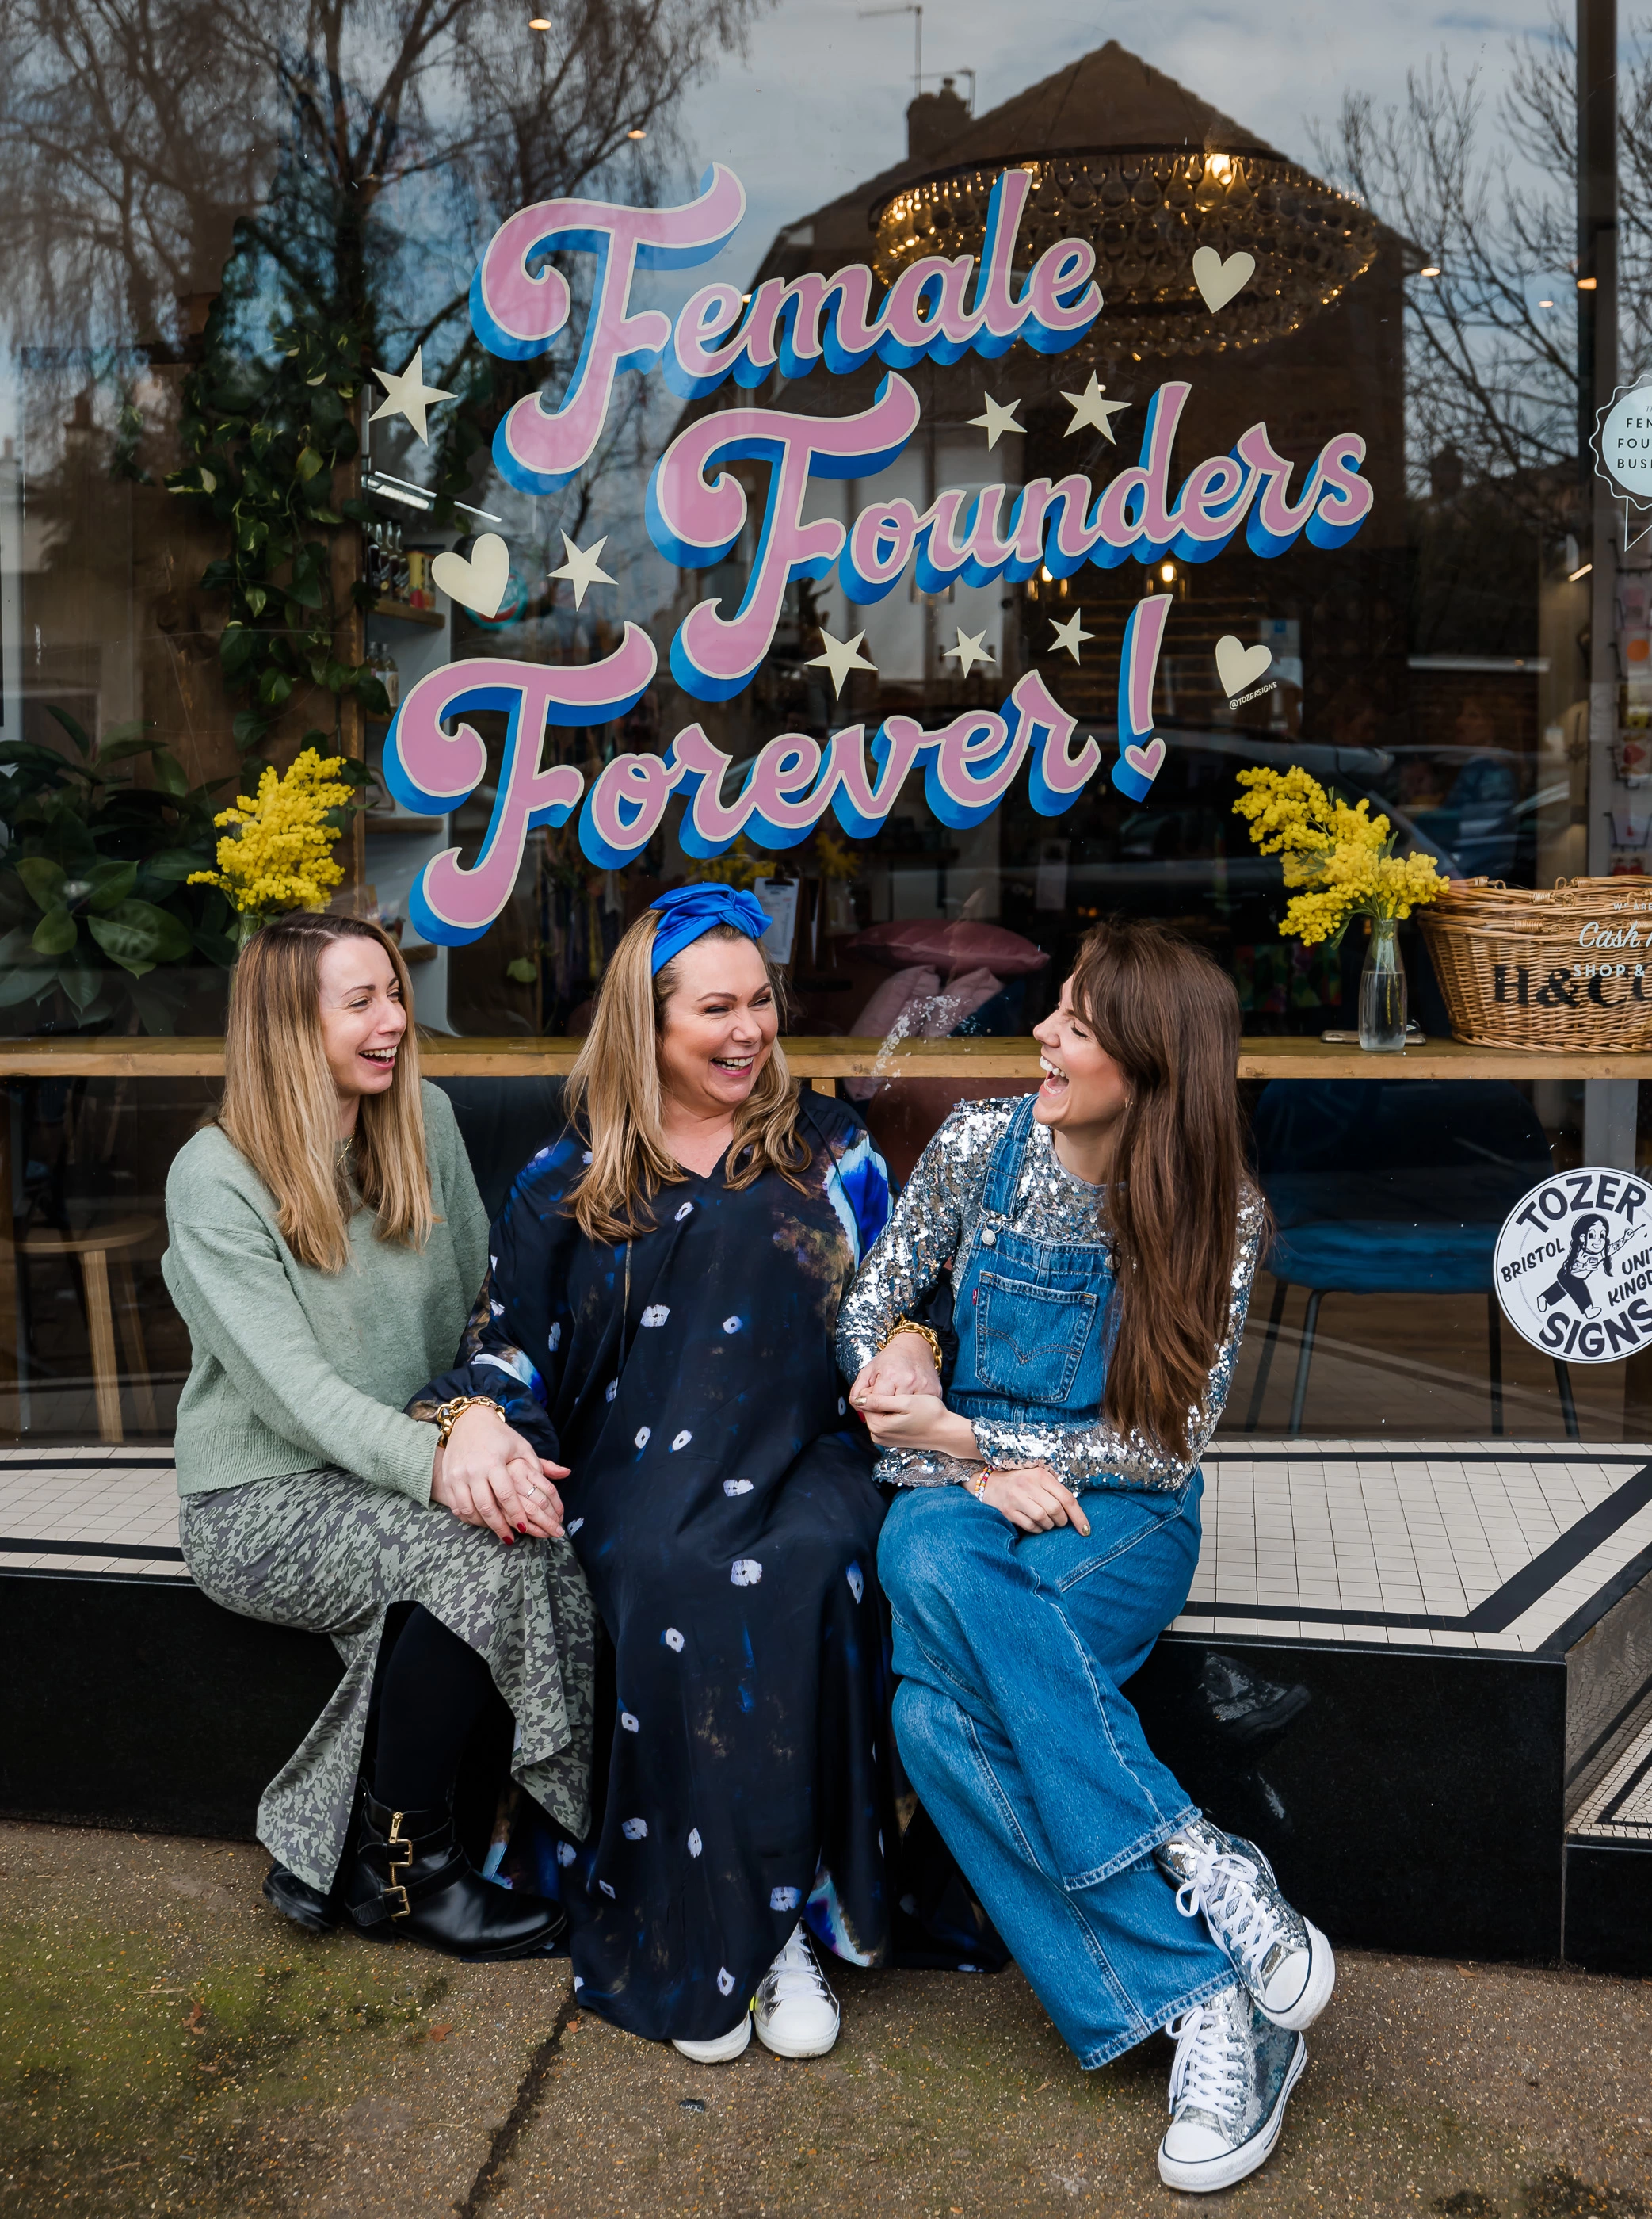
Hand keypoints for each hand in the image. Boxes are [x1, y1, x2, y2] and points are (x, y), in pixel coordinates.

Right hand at [432, 1404, 568, 1542]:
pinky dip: (468, 1518)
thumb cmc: (499, 1436)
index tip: (525, 1528)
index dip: (516, 1514)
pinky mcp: (447, 1479)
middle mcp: (473, 1470)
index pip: (506, 1495)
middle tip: (510, 1538)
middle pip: (486, 1507)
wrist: (468, 1421)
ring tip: (496, 1531)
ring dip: (483, 1525)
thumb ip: (540, 1464)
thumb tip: (565, 1474)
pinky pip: (456, 1507)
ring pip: (469, 1510)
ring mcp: (457, 1476)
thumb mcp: (521, 1446)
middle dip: (499, 1527)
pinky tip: (480, 1521)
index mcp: (493, 1462)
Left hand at [850, 1330, 940, 1405]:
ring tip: (898, 1400)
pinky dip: (915, 1408)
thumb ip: (858, 1389)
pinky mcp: (936, 1392)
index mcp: (891, 1374)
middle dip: (886, 1409)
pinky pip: (921, 1408)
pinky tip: (911, 1400)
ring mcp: (924, 1387)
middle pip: (892, 1409)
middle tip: (886, 1400)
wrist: (916, 1348)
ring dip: (901, 1411)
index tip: (874, 1399)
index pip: (877, 1402)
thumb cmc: (891, 1359)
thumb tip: (858, 1405)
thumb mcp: (869, 1370)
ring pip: (908, 1412)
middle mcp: (909, 1381)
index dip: (873, 1404)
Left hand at [854, 1391, 978, 1459]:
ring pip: (878, 1414)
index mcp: (879, 1426)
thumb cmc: (930, 1414)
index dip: (876, 1389)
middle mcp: (878, 1436)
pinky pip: (886, 1421)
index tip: (894, 1388)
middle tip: (902, 1395)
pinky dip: (892, 1413)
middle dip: (881, 1399)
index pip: (864, 1401)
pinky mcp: (892, 1439)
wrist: (946, 1432)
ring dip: (888, 1406)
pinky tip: (907, 1411)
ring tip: (906, 1403)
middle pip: (870, 1409)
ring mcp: (885, 1439)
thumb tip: (858, 1400)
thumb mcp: (905, 1402)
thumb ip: (879, 1401)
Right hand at [976, 1464, 1090, 1536]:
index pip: (1067, 1498)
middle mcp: (1029, 1484)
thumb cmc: (1020, 1482)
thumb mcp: (1037, 1477)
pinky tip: (1034, 1524)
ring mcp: (1017, 1498)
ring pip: (1043, 1519)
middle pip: (1056, 1510)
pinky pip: (1030, 1526)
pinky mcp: (1008, 1510)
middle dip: (1061, 1521)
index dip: (1079, 1517)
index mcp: (1041, 1475)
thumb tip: (1076, 1512)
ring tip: (1046, 1522)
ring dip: (1048, 1525)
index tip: (1086, 1530)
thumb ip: (1054, 1489)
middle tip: (1059, 1521)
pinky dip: (1036, 1529)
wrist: (989, 1484)